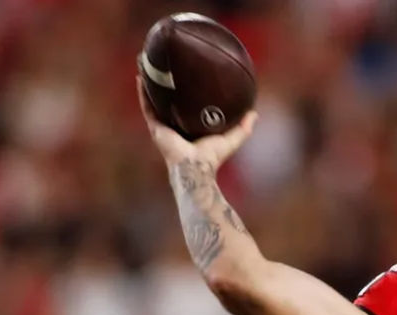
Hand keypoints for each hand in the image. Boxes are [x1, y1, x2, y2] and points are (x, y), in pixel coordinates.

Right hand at [136, 76, 256, 168]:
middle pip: (167, 101)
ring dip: (150, 84)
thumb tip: (255, 113)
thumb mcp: (232, 139)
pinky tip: (141, 77)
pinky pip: (147, 106)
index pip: (186, 107)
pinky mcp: (156, 128)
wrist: (196, 167)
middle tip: (165, 65)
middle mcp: (174, 126)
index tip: (187, 76)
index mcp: (189, 127)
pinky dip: (143, 93)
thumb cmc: (213, 157)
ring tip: (147, 65)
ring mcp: (163, 126)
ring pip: (154, 101)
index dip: (185, 93)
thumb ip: (244, 127)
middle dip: (165, 85)